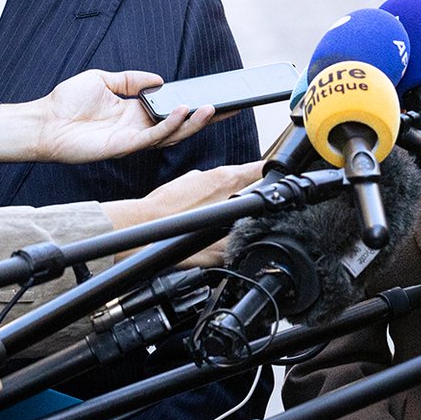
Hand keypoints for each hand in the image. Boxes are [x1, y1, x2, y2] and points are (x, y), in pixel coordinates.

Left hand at [0, 69, 214, 165]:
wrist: (43, 121)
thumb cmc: (66, 102)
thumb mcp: (103, 79)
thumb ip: (131, 79)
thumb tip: (158, 79)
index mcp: (135, 113)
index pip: (171, 110)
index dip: (193, 105)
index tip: (215, 97)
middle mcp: (137, 128)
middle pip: (179, 125)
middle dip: (204, 118)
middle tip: (229, 107)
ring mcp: (132, 139)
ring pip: (171, 134)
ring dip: (192, 122)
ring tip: (210, 109)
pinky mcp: (122, 146)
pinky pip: (152, 137)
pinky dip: (169, 124)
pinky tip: (181, 111)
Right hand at [102, 160, 262, 231]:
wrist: (146, 227)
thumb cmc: (162, 203)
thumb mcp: (190, 179)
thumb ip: (210, 179)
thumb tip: (217, 181)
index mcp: (226, 179)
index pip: (261, 169)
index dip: (269, 171)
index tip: (274, 173)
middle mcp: (234, 200)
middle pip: (262, 198)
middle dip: (257, 200)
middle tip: (244, 204)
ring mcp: (232, 227)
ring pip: (255, 223)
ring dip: (248, 223)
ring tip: (227, 226)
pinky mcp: (225, 250)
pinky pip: (240, 246)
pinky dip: (237, 244)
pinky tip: (222, 243)